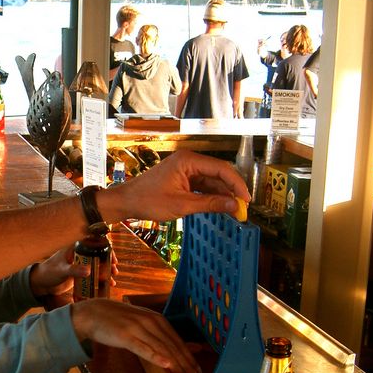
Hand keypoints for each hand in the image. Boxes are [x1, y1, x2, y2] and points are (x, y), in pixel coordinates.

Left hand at [30, 246, 118, 309]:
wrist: (41, 284)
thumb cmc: (48, 273)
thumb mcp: (62, 271)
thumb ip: (74, 270)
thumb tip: (88, 271)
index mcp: (74, 247)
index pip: (93, 241)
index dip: (104, 245)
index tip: (112, 255)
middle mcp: (79, 253)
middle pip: (98, 252)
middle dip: (109, 259)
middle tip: (114, 268)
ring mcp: (80, 262)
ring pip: (98, 262)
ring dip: (107, 269)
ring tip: (113, 277)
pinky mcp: (80, 272)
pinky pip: (94, 272)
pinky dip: (102, 276)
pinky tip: (108, 283)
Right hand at [70, 298, 200, 372]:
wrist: (93, 313)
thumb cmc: (120, 320)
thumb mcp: (145, 323)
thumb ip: (166, 335)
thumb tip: (194, 346)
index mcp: (157, 319)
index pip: (177, 341)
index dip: (189, 357)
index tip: (198, 372)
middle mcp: (150, 322)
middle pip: (172, 346)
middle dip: (185, 364)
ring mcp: (137, 328)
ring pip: (161, 349)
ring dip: (175, 365)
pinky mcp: (125, 336)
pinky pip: (142, 348)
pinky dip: (155, 356)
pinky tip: (165, 365)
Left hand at [103, 149, 249, 222]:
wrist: (126, 202)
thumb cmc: (148, 200)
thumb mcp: (182, 205)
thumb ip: (210, 204)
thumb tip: (234, 205)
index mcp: (188, 160)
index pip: (221, 168)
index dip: (237, 184)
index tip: (246, 200)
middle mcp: (189, 161)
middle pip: (219, 174)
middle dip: (231, 191)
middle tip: (243, 209)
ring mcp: (186, 170)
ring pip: (212, 181)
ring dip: (222, 196)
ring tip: (234, 211)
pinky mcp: (183, 179)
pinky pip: (203, 186)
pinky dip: (211, 197)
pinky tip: (220, 207)